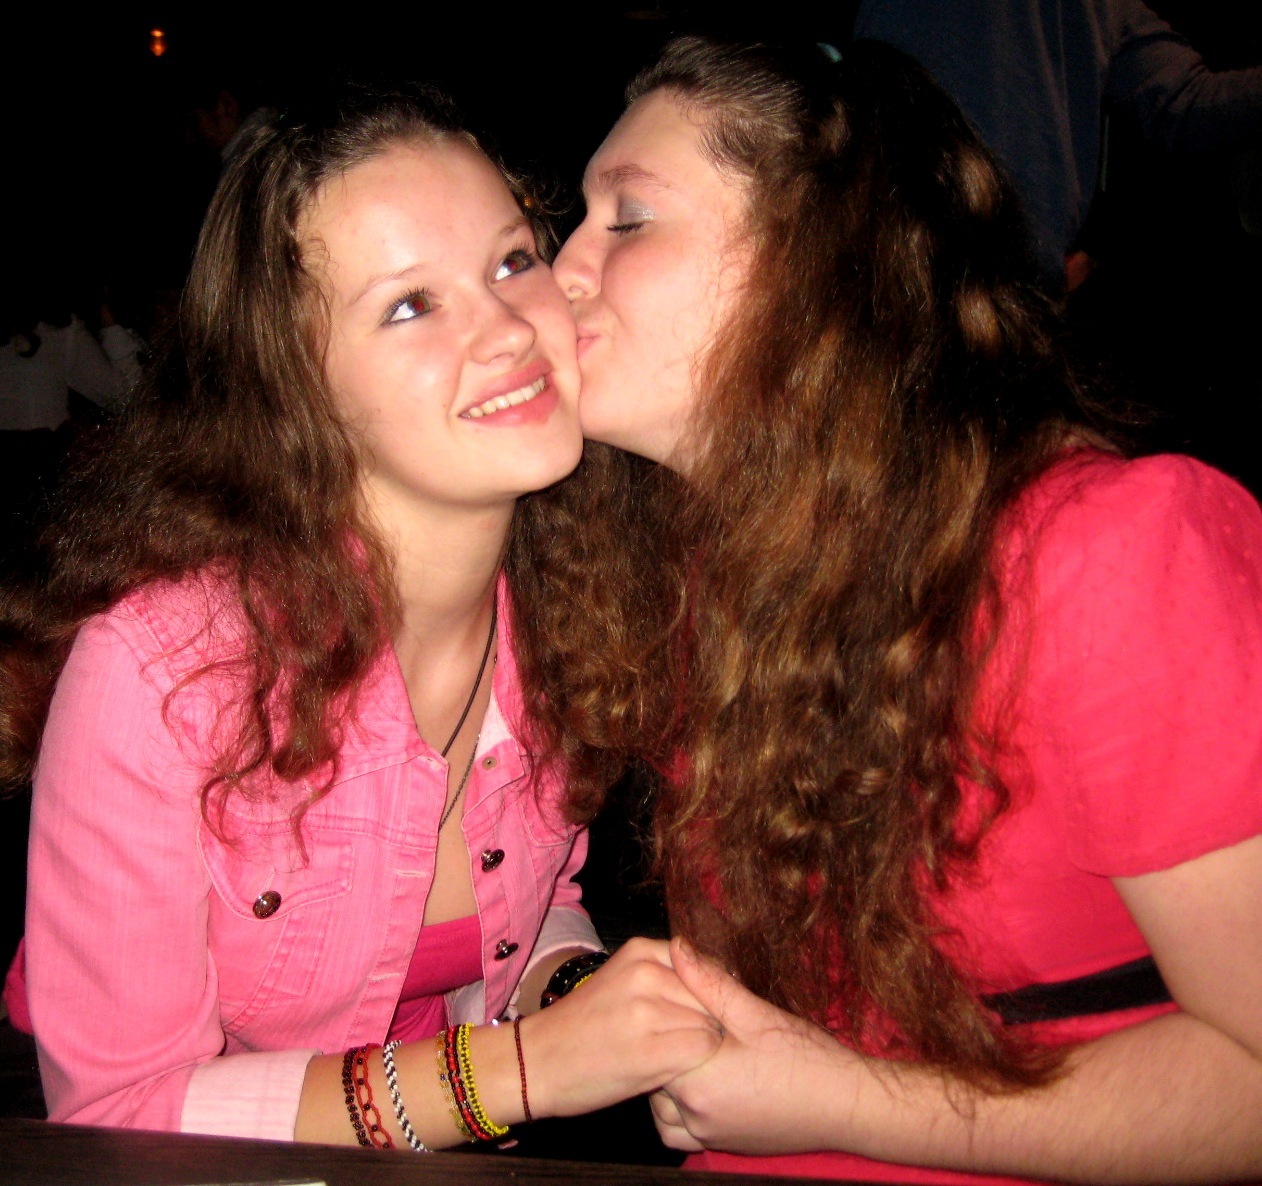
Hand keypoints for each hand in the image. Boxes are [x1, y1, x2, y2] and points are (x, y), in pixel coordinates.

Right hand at [522, 936, 721, 1117]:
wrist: (536, 1061)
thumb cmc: (584, 1025)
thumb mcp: (623, 979)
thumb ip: (667, 974)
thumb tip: (723, 981)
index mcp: (641, 951)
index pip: (707, 968)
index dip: (710, 998)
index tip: (697, 1017)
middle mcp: (646, 974)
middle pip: (712, 998)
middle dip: (708, 1022)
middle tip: (681, 1042)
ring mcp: (647, 1012)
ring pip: (710, 1026)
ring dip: (701, 1046)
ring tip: (673, 1057)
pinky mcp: (650, 1052)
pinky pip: (701, 1053)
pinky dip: (694, 1066)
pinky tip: (671, 1072)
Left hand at [651, 937, 858, 1154]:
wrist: (846, 1105)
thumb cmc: (805, 1057)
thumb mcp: (756, 1013)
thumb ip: (709, 981)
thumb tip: (677, 947)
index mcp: (699, 1081)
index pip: (657, 1040)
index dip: (667, 1012)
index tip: (684, 998)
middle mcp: (696, 1115)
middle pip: (656, 1072)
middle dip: (667, 1044)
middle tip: (692, 1021)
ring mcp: (708, 1134)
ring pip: (661, 1105)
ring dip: (668, 1079)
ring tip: (693, 1050)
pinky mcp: (721, 1144)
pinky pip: (678, 1133)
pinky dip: (678, 1112)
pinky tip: (699, 1084)